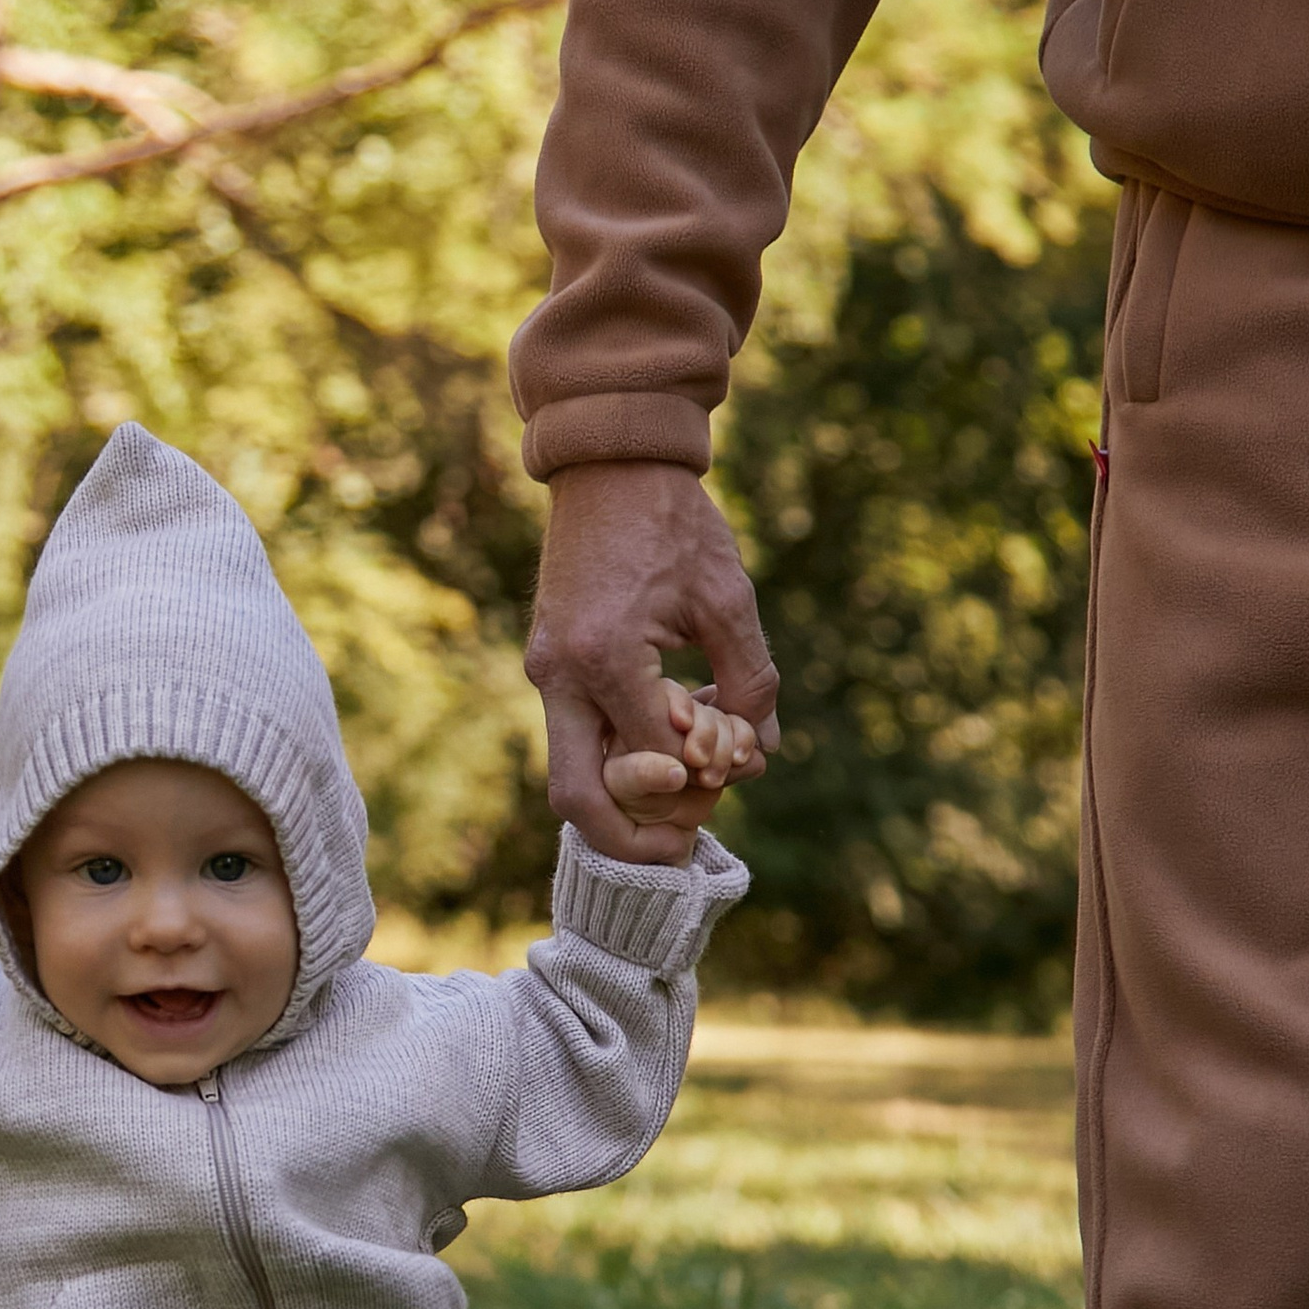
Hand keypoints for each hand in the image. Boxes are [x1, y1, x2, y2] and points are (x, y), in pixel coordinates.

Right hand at [527, 461, 778, 863]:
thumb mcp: (728, 600)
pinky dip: (617, 759)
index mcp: (604, 659)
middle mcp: (559, 675)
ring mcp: (545, 671)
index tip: (736, 768)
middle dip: (629, 837)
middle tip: (681, 846)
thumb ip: (751, 682)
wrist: (610, 463)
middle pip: (576, 799)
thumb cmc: (674, 522)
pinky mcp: (548, 664)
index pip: (652, 762)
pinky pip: (575, 738)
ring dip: (625, 798)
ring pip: (571, 774)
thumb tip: (762, 752)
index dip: (699, 781)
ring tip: (686, 791)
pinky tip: (666, 747)